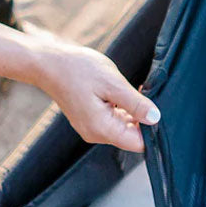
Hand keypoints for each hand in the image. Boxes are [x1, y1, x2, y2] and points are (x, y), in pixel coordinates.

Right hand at [31, 34, 159, 152]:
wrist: (48, 62)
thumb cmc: (77, 69)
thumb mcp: (112, 83)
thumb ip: (135, 104)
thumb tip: (155, 118)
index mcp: (102, 129)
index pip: (138, 144)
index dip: (152, 129)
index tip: (157, 108)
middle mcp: (96, 134)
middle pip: (131, 136)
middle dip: (142, 118)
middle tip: (144, 93)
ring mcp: (91, 128)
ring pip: (123, 127)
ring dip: (132, 111)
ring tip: (130, 89)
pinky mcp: (90, 120)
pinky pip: (113, 120)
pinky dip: (122, 108)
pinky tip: (121, 92)